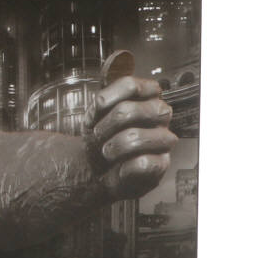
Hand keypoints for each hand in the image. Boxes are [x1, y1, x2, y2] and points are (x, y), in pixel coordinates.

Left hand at [82, 52, 176, 199]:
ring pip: (137, 137)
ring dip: (114, 147)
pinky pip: (144, 162)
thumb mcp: (94, 117)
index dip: (109, 96)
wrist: (97, 171)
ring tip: (107, 152)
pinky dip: (124, 167)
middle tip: (99, 135)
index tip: (98, 109)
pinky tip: (121, 168)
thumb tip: (102, 100)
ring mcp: (163, 139)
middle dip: (109, 124)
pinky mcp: (162, 163)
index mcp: (144, 98)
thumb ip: (101, 104)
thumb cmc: (101, 141)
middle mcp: (158, 115)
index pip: (131, 85)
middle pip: (133, 110)